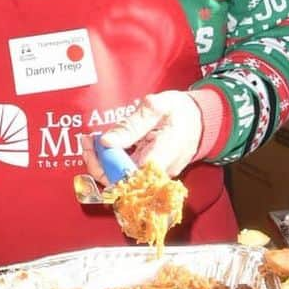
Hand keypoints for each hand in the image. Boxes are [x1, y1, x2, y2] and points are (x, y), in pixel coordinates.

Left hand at [86, 91, 203, 180]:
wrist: (202, 120)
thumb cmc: (181, 111)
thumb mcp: (158, 107)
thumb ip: (133, 124)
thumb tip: (107, 142)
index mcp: (164, 155)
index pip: (130, 174)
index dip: (108, 165)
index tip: (95, 144)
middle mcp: (159, 172)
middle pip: (121, 181)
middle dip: (98, 163)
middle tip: (87, 140)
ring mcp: (154, 176)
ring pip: (121, 180)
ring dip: (101, 162)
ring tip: (90, 139)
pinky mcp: (150, 174)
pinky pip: (126, 174)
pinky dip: (110, 162)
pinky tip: (102, 144)